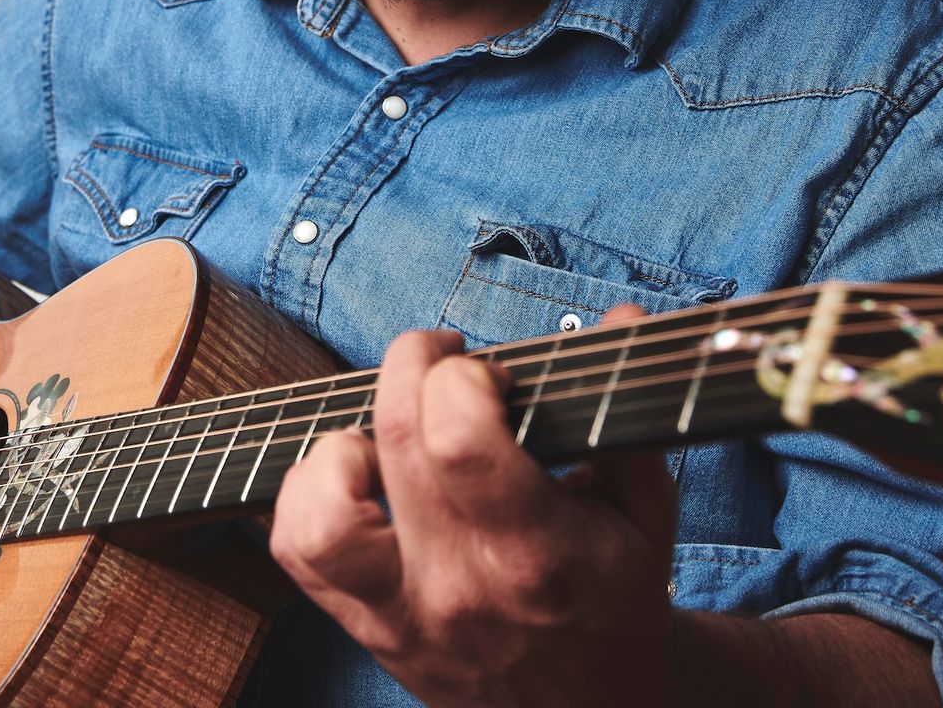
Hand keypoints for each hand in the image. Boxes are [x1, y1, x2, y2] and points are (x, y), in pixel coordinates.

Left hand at [269, 307, 678, 707]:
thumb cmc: (618, 597)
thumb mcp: (644, 509)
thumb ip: (624, 408)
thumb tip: (621, 315)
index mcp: (536, 556)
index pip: (458, 439)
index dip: (464, 377)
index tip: (491, 374)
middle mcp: (459, 588)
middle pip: (393, 442)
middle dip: (414, 366)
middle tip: (446, 364)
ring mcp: (403, 614)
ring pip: (321, 513)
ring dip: (342, 445)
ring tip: (388, 435)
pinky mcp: (366, 628)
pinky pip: (297, 551)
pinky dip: (307, 493)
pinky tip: (355, 472)